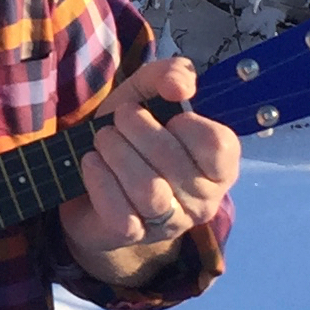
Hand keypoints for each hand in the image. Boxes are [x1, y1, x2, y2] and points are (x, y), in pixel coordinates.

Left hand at [58, 57, 239, 281]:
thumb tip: (181, 86)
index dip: (187, 122)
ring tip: (104, 141)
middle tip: (119, 121)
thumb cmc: (130, 131)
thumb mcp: (147, 92)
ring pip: (147, 189)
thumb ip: (169, 75)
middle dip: (133, 126)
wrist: (91, 175)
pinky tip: (92, 164)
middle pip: (171, 159)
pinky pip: (118, 210)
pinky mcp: (134, 235)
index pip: (219, 144)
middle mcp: (203, 200)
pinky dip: (97, 177)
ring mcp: (170, 222)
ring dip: (114, 150)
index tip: (168, 117)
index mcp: (218, 164)